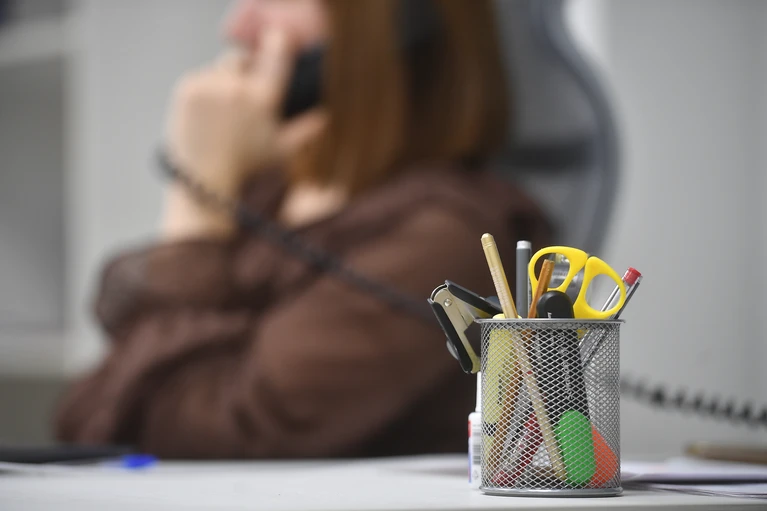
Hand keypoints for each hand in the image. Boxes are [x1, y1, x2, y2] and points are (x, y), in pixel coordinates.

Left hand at [165, 27, 325, 196]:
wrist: (206, 182)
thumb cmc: (249, 169)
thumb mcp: (284, 151)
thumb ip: (308, 130)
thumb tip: (327, 117)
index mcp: (263, 99)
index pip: (276, 54)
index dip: (280, 43)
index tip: (280, 39)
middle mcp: (236, 88)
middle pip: (242, 59)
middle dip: (245, 71)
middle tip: (245, 94)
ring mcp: (208, 87)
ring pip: (219, 70)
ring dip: (224, 83)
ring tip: (226, 114)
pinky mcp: (187, 91)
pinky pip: (200, 78)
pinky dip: (205, 91)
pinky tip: (210, 115)